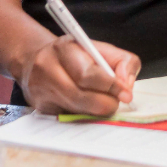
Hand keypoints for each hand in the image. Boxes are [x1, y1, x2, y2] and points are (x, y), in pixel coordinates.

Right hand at [18, 36, 139, 115]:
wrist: (43, 61)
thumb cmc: (79, 56)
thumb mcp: (103, 50)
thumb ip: (124, 62)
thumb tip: (126, 87)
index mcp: (64, 48)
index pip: (88, 74)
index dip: (111, 86)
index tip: (126, 95)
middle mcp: (46, 67)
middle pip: (80, 96)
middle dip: (105, 103)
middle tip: (115, 103)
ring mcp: (40, 89)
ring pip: (75, 110)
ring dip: (95, 111)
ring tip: (103, 103)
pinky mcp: (39, 107)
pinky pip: (68, 118)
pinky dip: (83, 116)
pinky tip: (86, 107)